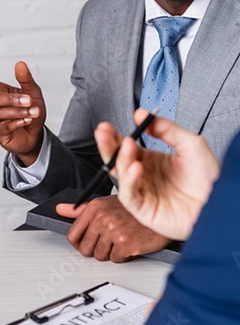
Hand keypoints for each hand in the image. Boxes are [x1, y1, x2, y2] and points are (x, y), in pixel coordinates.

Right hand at [0, 61, 45, 165]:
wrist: (35, 133)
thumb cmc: (30, 110)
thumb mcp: (33, 93)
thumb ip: (26, 79)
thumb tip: (20, 64)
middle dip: (12, 100)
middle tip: (28, 100)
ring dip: (18, 112)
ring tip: (33, 112)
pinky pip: (4, 128)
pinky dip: (17, 123)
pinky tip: (27, 120)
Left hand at [57, 196, 171, 261]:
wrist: (160, 210)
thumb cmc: (133, 208)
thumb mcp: (104, 203)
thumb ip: (79, 209)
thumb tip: (60, 209)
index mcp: (94, 208)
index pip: (73, 234)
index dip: (77, 243)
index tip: (83, 244)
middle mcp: (102, 218)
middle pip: (85, 248)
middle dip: (94, 249)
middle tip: (105, 243)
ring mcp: (113, 232)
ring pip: (100, 255)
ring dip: (109, 252)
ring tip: (118, 241)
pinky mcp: (126, 244)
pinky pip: (115, 259)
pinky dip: (122, 256)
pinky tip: (128, 244)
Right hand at [93, 109, 219, 239]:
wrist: (221, 205)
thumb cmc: (211, 180)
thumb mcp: (190, 143)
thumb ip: (165, 128)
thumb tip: (143, 115)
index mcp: (151, 161)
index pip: (126, 147)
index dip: (115, 137)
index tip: (108, 126)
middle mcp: (144, 176)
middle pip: (116, 160)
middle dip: (108, 145)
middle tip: (102, 132)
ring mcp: (143, 192)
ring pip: (120, 175)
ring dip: (120, 158)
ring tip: (127, 144)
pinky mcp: (143, 209)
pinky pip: (128, 194)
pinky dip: (129, 180)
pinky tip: (136, 167)